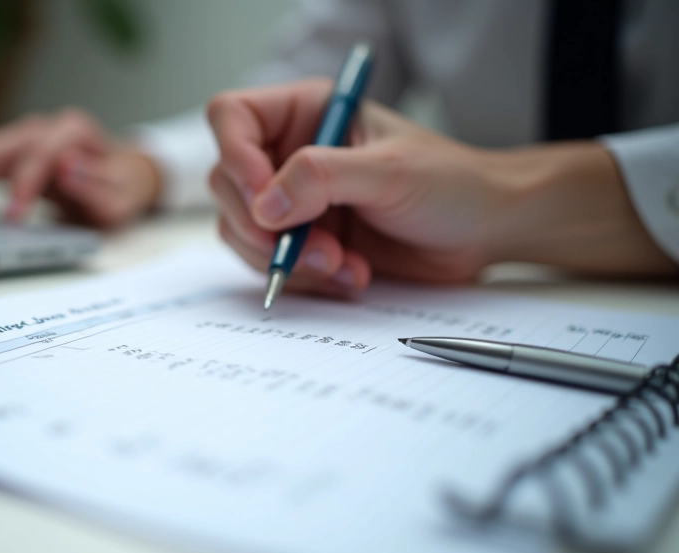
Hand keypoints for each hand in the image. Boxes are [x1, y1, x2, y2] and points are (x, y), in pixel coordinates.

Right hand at [0, 108, 160, 228]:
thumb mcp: (123, 194)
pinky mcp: (0, 160)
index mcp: (68, 134)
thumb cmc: (121, 187)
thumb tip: (68, 168)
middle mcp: (34, 131)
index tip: (12, 219)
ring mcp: (13, 144)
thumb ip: (100, 186)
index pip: (38, 155)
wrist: (124, 178)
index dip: (24, 185)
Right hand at [206, 79, 675, 297]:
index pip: (232, 118)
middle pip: (226, 184)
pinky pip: (271, 266)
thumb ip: (321, 178)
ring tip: (342, 264)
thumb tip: (262, 205)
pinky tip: (352, 275)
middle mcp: (289, 156)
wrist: (484, 233)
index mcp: (305, 114)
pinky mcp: (304, 244)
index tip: (262, 198)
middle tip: (312, 246)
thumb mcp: (389, 171)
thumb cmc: (450, 183)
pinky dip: (306, 279)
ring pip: (242, 233)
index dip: (234, 157)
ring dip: (288, 259)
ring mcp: (293, 204)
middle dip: (264, 226)